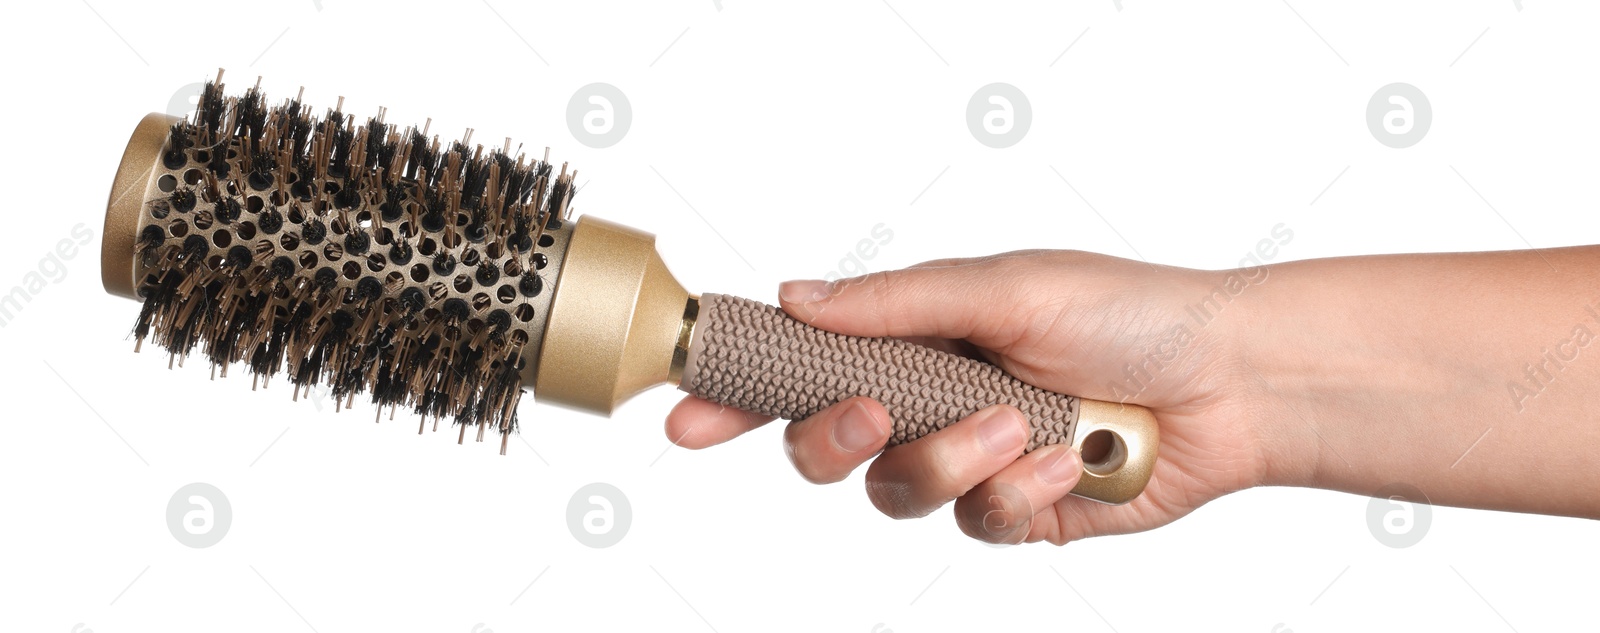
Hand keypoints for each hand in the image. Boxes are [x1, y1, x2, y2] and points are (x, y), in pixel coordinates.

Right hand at [665, 251, 1269, 544]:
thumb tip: (795, 296)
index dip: (739, 394)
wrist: (1229, 384)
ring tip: (1022, 425)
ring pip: (897, 493)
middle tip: (872, 416)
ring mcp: (970, 463)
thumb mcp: (1005, 285)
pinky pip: (979, 523)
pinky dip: (1022, 491)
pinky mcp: (1015, 513)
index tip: (687, 411)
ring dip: (954, 461)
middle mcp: (930, 402)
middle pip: (824, 447)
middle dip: (834, 438)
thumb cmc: (1128, 311)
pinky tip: (1070, 460)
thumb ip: (895, 301)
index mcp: (915, 337)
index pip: (804, 367)